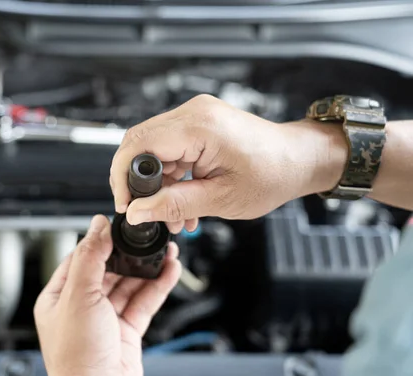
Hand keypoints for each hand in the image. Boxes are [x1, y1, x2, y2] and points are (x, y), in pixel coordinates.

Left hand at [34, 215, 181, 375]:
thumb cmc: (78, 358)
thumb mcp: (80, 296)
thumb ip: (90, 258)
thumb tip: (98, 226)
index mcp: (58, 297)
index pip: (80, 258)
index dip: (100, 241)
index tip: (118, 224)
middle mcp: (80, 307)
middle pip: (108, 269)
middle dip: (129, 254)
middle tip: (147, 237)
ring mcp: (104, 319)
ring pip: (128, 284)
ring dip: (147, 268)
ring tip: (166, 250)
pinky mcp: (126, 331)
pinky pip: (143, 302)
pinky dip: (157, 286)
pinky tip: (170, 271)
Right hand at [110, 94, 347, 229]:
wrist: (299, 159)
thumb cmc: (273, 174)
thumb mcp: (221, 199)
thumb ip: (174, 204)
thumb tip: (138, 212)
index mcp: (200, 126)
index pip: (139, 145)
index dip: (123, 177)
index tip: (126, 205)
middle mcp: (194, 113)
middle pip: (140, 143)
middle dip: (138, 183)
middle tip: (145, 212)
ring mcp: (197, 115)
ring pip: (154, 149)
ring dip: (157, 184)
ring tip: (174, 215)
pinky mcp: (200, 124)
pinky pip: (171, 148)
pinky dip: (171, 176)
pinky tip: (182, 201)